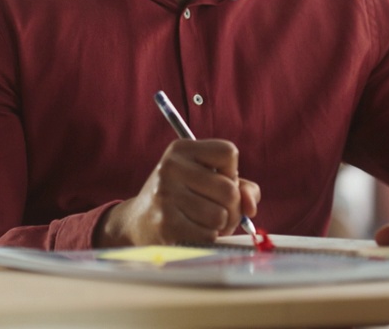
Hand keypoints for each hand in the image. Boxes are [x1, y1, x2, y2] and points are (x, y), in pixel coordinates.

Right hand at [96, 139, 260, 247]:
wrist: (138, 222)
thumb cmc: (182, 199)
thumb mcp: (206, 181)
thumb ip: (240, 188)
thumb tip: (250, 206)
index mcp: (181, 149)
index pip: (228, 152)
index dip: (232, 172)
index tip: (217, 181)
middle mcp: (171, 167)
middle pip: (229, 189)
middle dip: (232, 208)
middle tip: (217, 212)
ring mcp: (166, 194)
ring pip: (220, 215)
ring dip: (219, 226)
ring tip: (203, 223)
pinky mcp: (165, 222)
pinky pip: (208, 234)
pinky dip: (206, 238)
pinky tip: (191, 232)